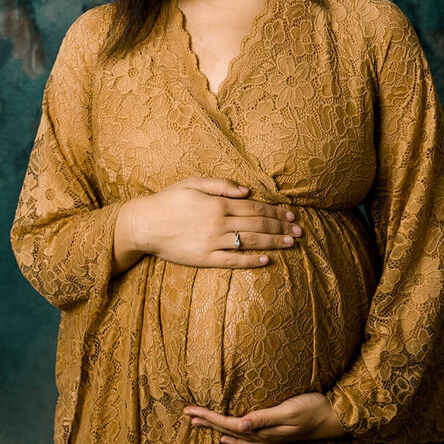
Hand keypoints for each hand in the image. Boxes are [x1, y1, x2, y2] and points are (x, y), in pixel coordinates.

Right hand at [121, 177, 300, 270]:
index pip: (254, 207)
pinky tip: (266, 259)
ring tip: (291, 243)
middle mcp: (218, 222)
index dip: (275, 211)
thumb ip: (222, 185)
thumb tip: (248, 191)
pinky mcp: (204, 258)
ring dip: (273, 242)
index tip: (291, 215)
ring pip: (250, 241)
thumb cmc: (168, 200)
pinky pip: (232, 261)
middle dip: (281, 227)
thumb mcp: (193, 183)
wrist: (144, 224)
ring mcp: (212, 242)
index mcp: (217, 202)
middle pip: (257, 224)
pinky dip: (251, 260)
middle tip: (299, 231)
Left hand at [183, 390, 346, 443]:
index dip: (209, 418)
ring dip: (217, 429)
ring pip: (235, 435)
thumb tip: (239, 426)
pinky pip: (247, 439)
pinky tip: (229, 435)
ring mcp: (269, 438)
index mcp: (263, 431)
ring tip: (200, 424)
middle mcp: (263, 437)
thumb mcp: (290, 411)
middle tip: (187, 414)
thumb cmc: (314, 409)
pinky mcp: (275, 434)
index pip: (229, 424)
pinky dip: (234, 437)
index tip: (191, 411)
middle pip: (228, 430)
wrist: (335, 418)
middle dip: (207, 423)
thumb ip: (265, 418)